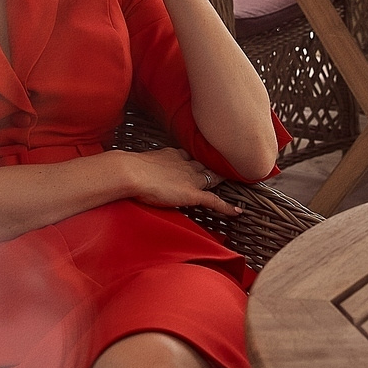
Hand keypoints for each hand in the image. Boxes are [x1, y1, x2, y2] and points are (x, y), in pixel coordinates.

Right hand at [117, 148, 239, 215]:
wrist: (132, 172)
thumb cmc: (130, 169)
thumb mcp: (141, 163)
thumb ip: (147, 166)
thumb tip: (138, 169)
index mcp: (174, 155)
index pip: (190, 157)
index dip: (197, 161)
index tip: (200, 162)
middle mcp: (186, 164)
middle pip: (205, 165)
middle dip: (215, 168)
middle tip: (227, 170)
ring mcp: (191, 178)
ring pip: (212, 178)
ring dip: (222, 182)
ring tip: (235, 185)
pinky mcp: (192, 193)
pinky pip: (214, 201)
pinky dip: (226, 207)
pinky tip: (237, 212)